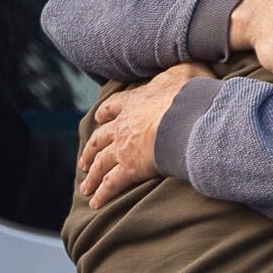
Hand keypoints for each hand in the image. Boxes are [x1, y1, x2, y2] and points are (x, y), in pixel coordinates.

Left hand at [75, 64, 211, 209]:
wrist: (184, 118)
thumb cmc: (188, 95)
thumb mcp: (187, 72)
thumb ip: (184, 70)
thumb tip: (189, 68)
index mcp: (133, 102)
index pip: (113, 107)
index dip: (105, 114)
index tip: (98, 119)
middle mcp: (122, 125)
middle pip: (99, 138)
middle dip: (90, 150)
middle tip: (84, 161)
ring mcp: (123, 148)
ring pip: (101, 162)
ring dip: (92, 175)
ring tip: (85, 187)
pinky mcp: (129, 168)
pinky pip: (111, 184)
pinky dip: (102, 193)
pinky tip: (95, 203)